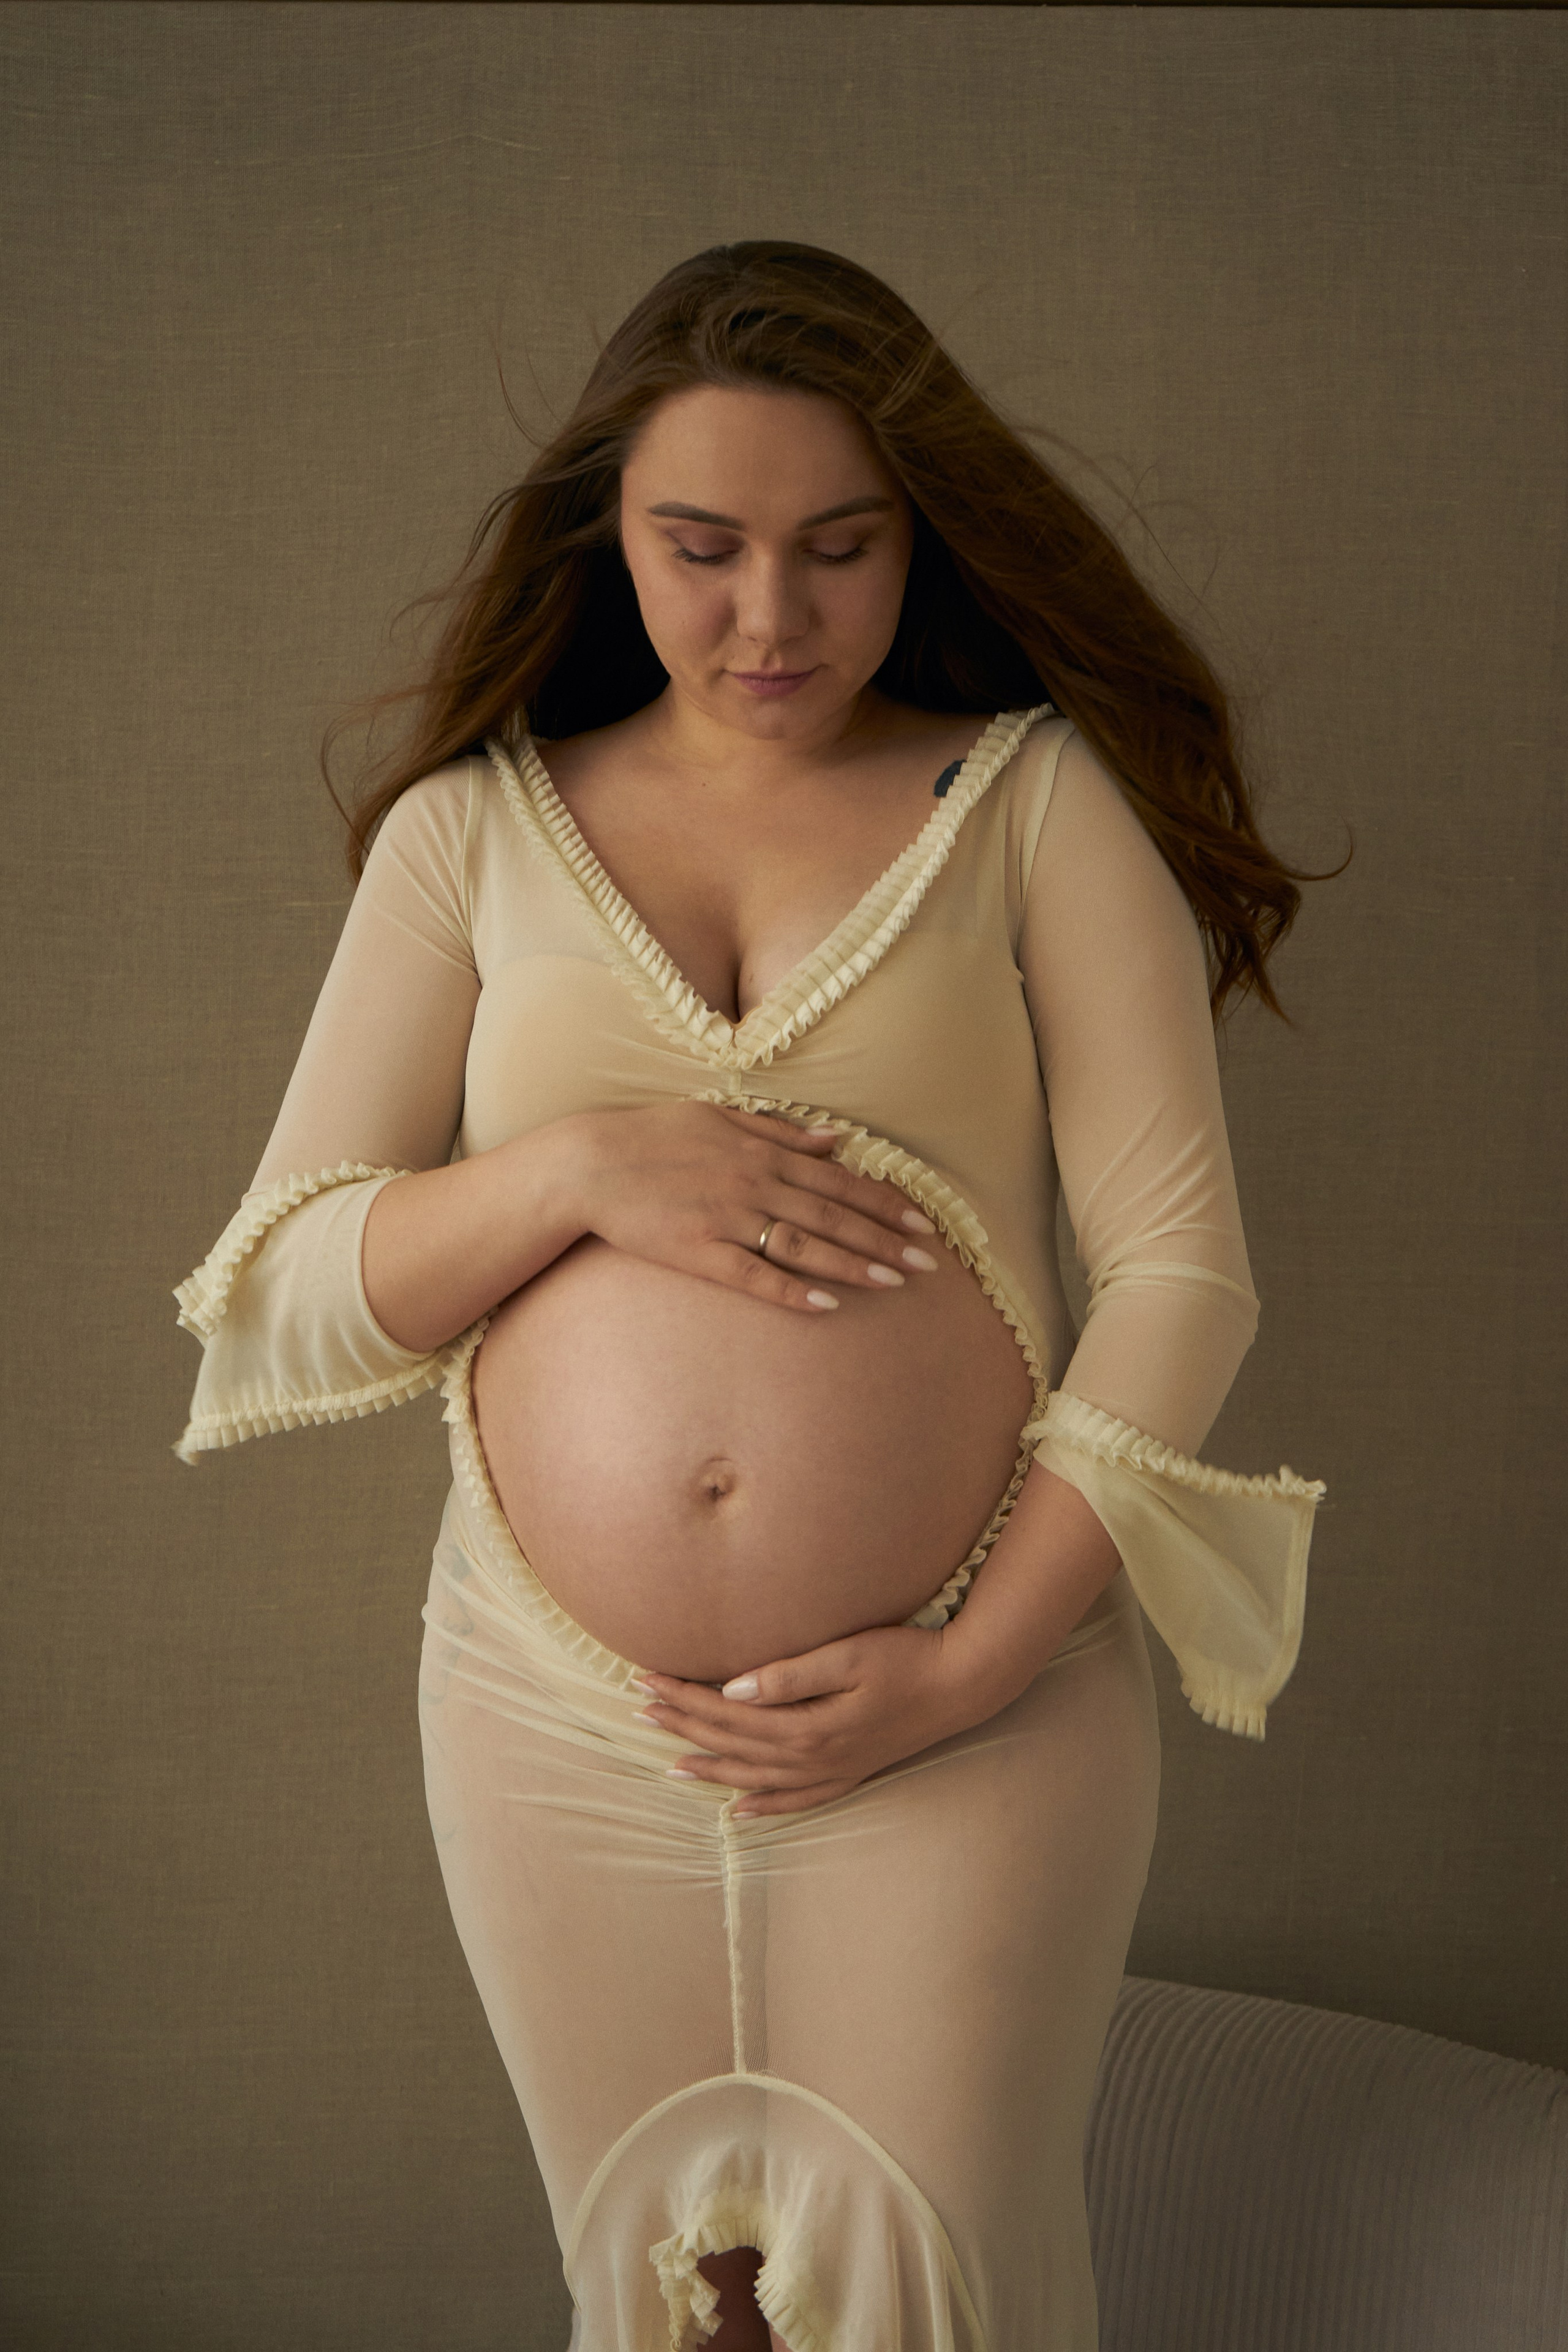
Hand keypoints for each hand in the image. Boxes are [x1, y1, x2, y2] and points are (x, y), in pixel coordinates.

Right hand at [570, 1100, 941, 1312]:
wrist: (590, 1162)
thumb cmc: (655, 1136)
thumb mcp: (720, 1116)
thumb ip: (780, 1131)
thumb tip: (835, 1140)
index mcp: (761, 1151)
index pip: (837, 1181)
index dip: (883, 1203)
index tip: (921, 1222)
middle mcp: (753, 1183)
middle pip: (831, 1215)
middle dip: (883, 1239)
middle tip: (928, 1263)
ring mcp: (727, 1219)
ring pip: (803, 1245)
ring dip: (851, 1264)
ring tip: (893, 1283)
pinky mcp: (699, 1252)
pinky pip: (753, 1276)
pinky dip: (791, 1290)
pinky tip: (826, 1305)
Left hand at [630, 1621, 995, 1816]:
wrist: (963, 1686)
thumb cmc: (907, 1659)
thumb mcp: (849, 1655)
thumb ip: (791, 1676)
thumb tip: (734, 1688)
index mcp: (807, 1725)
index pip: (728, 1712)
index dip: (684, 1696)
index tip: (646, 1679)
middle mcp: (813, 1757)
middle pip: (733, 1745)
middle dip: (684, 1726)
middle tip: (640, 1709)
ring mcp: (833, 1770)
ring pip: (757, 1778)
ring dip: (713, 1768)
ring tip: (671, 1764)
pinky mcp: (851, 1772)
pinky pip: (797, 1800)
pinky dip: (765, 1807)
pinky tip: (740, 1810)